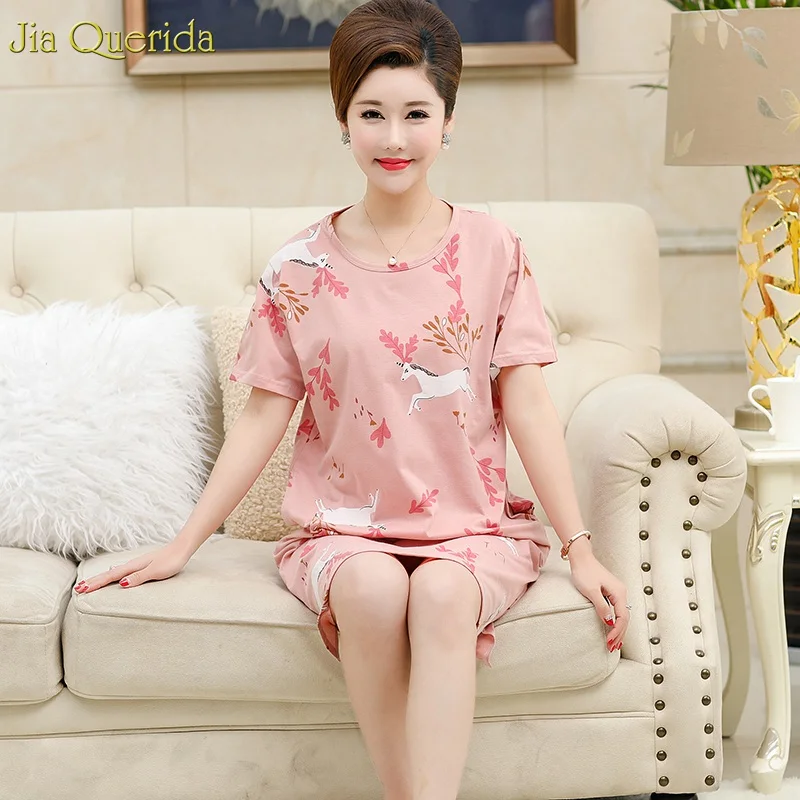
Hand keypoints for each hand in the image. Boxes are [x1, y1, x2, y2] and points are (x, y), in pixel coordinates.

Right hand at [73, 541, 192, 593]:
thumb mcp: (156, 571)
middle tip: (78, 588)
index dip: (96, 584)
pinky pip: (123, 572)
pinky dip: (114, 575)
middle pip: (110, 574)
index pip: (111, 577)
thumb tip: (122, 583)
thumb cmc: (171, 561)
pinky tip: (115, 575)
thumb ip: (139, 577)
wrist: (183, 548)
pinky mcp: (144, 565)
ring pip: (115, 573)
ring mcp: (138, 564)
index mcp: (134, 567)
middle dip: (94, 582)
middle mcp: (133, 565)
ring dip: (102, 579)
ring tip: (91, 583)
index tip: (81, 589)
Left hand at [568, 545, 628, 653]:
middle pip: (624, 618)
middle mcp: (621, 593)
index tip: (609, 642)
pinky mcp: (611, 592)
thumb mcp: (591, 591)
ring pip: (621, 616)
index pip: (622, 617)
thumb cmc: (584, 571)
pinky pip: (617, 611)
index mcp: (619, 593)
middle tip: (611, 648)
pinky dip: (615, 622)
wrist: (581, 557)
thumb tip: (610, 622)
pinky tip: (612, 629)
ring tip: (614, 644)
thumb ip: (601, 607)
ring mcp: (617, 592)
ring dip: (618, 630)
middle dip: (619, 634)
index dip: (616, 631)